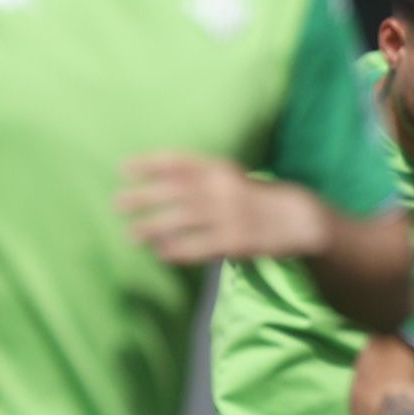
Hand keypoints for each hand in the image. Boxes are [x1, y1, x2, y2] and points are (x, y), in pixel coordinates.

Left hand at [118, 154, 331, 263]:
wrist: (296, 218)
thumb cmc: (253, 198)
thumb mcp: (229, 177)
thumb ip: (199, 175)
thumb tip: (155, 179)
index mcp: (220, 168)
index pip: (178, 161)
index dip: (149, 163)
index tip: (123, 169)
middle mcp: (222, 189)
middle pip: (174, 191)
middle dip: (143, 196)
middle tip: (118, 204)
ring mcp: (228, 216)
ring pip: (181, 220)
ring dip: (153, 226)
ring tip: (132, 234)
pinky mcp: (234, 241)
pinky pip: (198, 247)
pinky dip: (177, 250)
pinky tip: (161, 252)